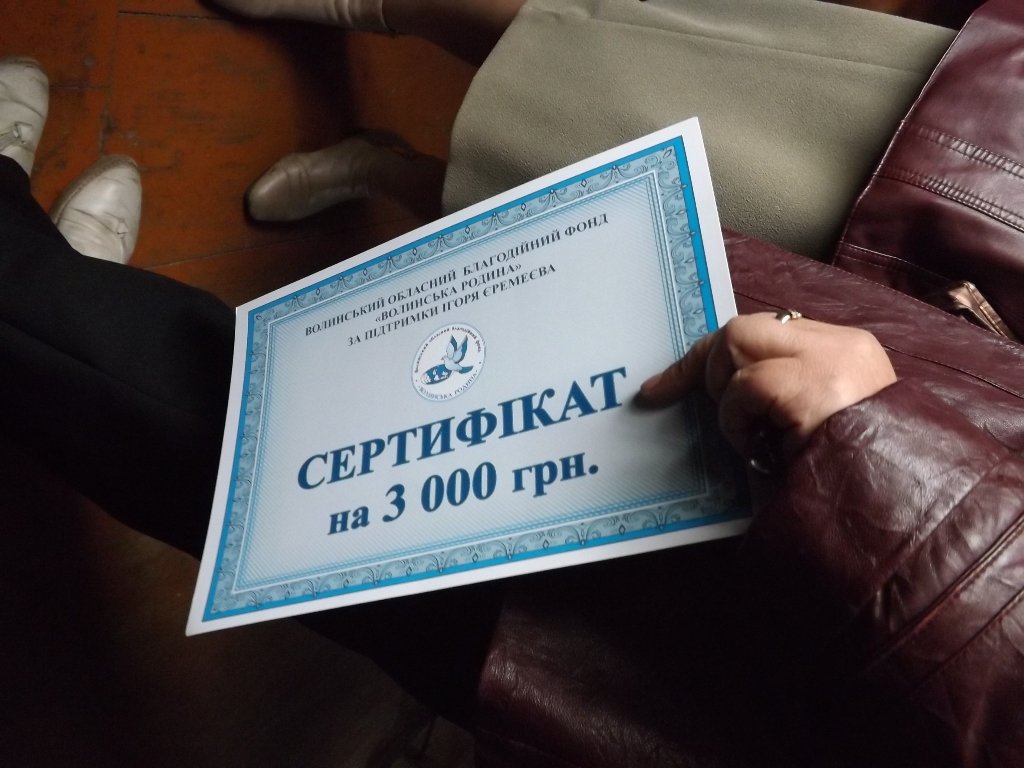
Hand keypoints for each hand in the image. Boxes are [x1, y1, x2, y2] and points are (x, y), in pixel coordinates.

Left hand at [639, 313, 896, 460]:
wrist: (896, 506)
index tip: (663, 385)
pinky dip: (737, 421)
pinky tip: (762, 448)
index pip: (764, 330)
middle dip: (709, 370)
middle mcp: (841, 346)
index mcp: (847, 352)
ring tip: (759, 439)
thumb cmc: (849, 476)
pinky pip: (745, 386)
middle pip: (742, 328)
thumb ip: (783, 391)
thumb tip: (722, 387)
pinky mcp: (814, 387)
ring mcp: (831, 361)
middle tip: (729, 421)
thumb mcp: (817, 423)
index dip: (711, 356)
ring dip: (729, 401)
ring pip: (736, 344)